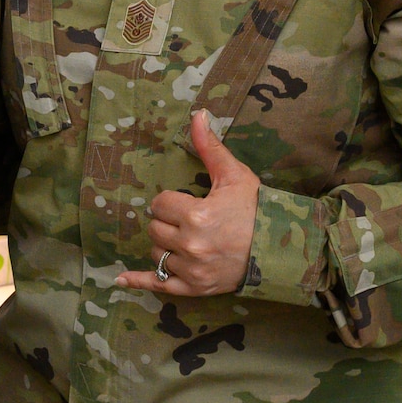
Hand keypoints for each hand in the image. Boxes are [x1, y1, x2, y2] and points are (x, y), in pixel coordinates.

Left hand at [116, 111, 259, 297]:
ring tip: (186, 240)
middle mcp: (191, 245)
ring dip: (165, 245)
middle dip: (167, 222)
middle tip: (188, 220)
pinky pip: (158, 284)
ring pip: (156, 253)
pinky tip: (120, 278)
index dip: (171, 201)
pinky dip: (139, 281)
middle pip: (155, 228)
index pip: (160, 204)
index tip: (188, 202)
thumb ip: (210, 147)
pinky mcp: (195, 288)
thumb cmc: (257, 210)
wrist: (281, 249)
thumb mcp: (235, 175)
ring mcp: (192, 270)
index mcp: (197, 216)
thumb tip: (197, 114)